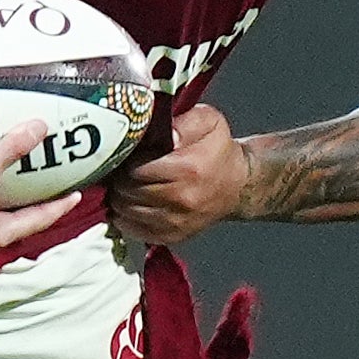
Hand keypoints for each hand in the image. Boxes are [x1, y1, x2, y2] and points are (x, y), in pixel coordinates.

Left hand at [108, 104, 246, 244]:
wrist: (239, 185)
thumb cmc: (218, 151)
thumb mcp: (208, 121)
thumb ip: (185, 121)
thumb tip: (166, 132)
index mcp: (188, 169)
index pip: (137, 170)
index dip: (126, 161)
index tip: (128, 155)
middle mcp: (182, 199)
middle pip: (128, 192)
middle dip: (121, 179)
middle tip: (123, 170)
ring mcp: (177, 222)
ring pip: (127, 212)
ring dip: (120, 198)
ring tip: (127, 185)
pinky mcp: (173, 236)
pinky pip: (134, 231)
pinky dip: (126, 218)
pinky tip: (131, 204)